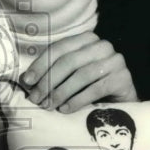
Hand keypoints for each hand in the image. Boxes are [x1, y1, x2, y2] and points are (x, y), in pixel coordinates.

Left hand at [18, 32, 135, 112]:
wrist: (122, 102)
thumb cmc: (91, 87)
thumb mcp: (70, 75)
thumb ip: (53, 72)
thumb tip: (26, 79)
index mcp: (87, 39)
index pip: (59, 49)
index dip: (41, 64)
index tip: (27, 81)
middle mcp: (103, 46)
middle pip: (69, 61)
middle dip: (49, 81)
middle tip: (36, 99)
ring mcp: (115, 61)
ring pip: (81, 75)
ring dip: (61, 92)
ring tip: (49, 105)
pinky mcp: (123, 78)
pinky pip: (95, 89)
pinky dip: (77, 100)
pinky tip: (65, 109)